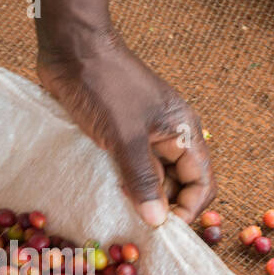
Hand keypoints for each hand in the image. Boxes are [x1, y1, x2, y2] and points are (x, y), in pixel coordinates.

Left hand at [37, 34, 214, 226]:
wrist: (71, 46)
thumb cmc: (104, 85)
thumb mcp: (125, 137)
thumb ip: (143, 180)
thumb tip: (157, 220)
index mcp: (184, 133)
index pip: (202, 183)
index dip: (188, 209)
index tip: (162, 228)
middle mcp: (171, 137)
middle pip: (179, 185)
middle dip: (162, 205)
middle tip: (135, 221)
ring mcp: (147, 137)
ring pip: (154, 179)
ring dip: (141, 196)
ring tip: (120, 209)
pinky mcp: (123, 136)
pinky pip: (132, 169)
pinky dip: (125, 184)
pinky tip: (109, 192)